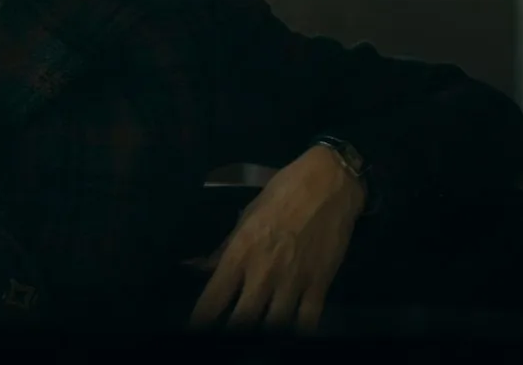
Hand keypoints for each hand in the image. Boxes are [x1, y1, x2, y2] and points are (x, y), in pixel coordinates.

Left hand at [189, 145, 365, 331]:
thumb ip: (222, 249)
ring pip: (274, 326)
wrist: (328, 184)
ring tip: (257, 337)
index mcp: (240, 254)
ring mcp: (293, 281)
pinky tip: (289, 334)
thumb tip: (194, 267)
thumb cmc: (281, 195)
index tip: (197, 330)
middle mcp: (263, 273)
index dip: (202, 319)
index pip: (213, 298)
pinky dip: (297, 332)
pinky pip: (307, 322)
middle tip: (227, 336)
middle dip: (232, 332)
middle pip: (242, 320)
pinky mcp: (320, 284)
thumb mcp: (245, 218)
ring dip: (264, 334)